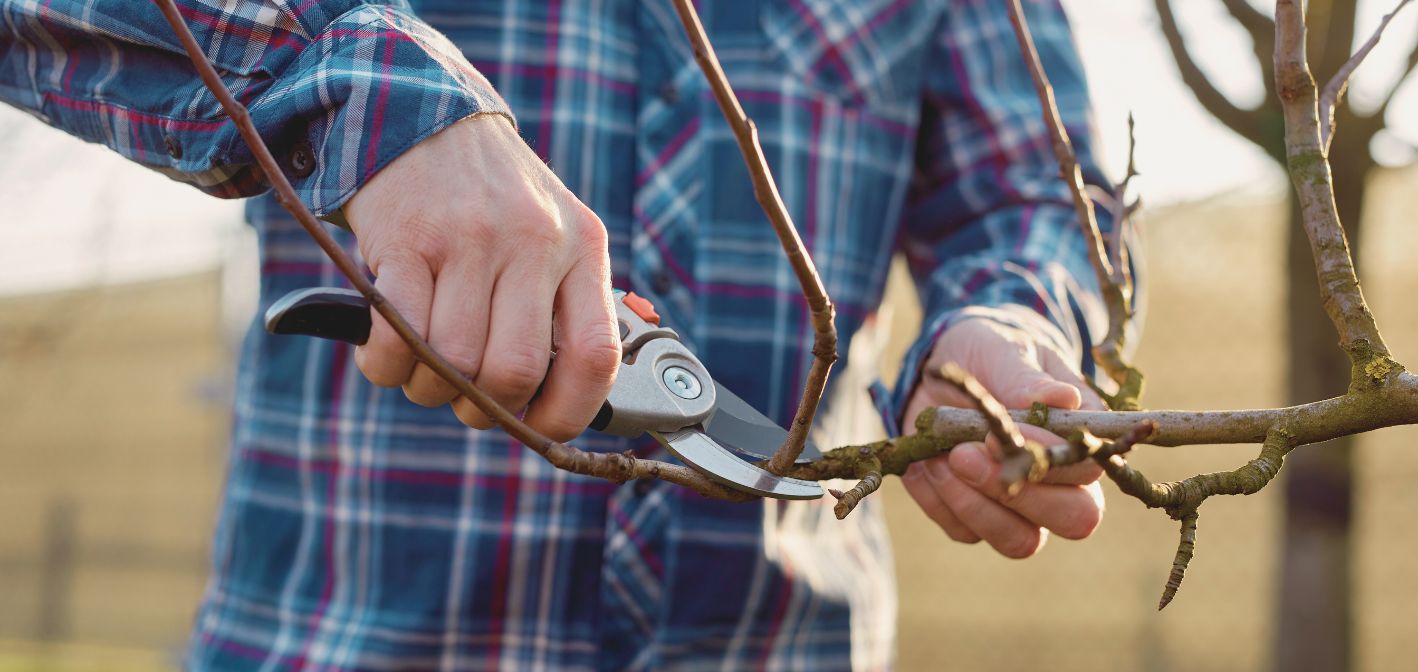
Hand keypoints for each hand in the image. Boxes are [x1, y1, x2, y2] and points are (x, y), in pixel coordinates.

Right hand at [345, 114, 620, 440]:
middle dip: (484, 408)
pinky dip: (385, 364)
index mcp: (582, 246)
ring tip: (423, 367)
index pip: (596, 356)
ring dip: (428, 387)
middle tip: (467, 398)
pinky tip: (387, 351)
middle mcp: (534, 241)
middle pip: (513, 371)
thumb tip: (560, 400)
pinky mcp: (406, 238)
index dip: (568, 412)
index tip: (540, 427)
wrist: (421, 113)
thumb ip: (564, 305)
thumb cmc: (493, 195)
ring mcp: (469, 238)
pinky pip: (395, 336)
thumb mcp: (555, 232)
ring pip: (451, 362)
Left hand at [901, 309, 1106, 557]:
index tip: (994, 434)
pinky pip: (965, 531)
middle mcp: (1063, 482)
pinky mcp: (977, 518)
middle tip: (963, 455)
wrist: (942, 369)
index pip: (1086, 469)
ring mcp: (1023, 508)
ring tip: (941, 457)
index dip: (1043, 459)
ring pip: (1020, 541)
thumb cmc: (989, 353)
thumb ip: (1026, 377)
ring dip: (973, 504)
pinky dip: (939, 500)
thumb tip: (1064, 398)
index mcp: (1079, 437)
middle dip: (1017, 495)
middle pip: (1074, 520)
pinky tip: (926, 462)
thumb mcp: (1002, 352)